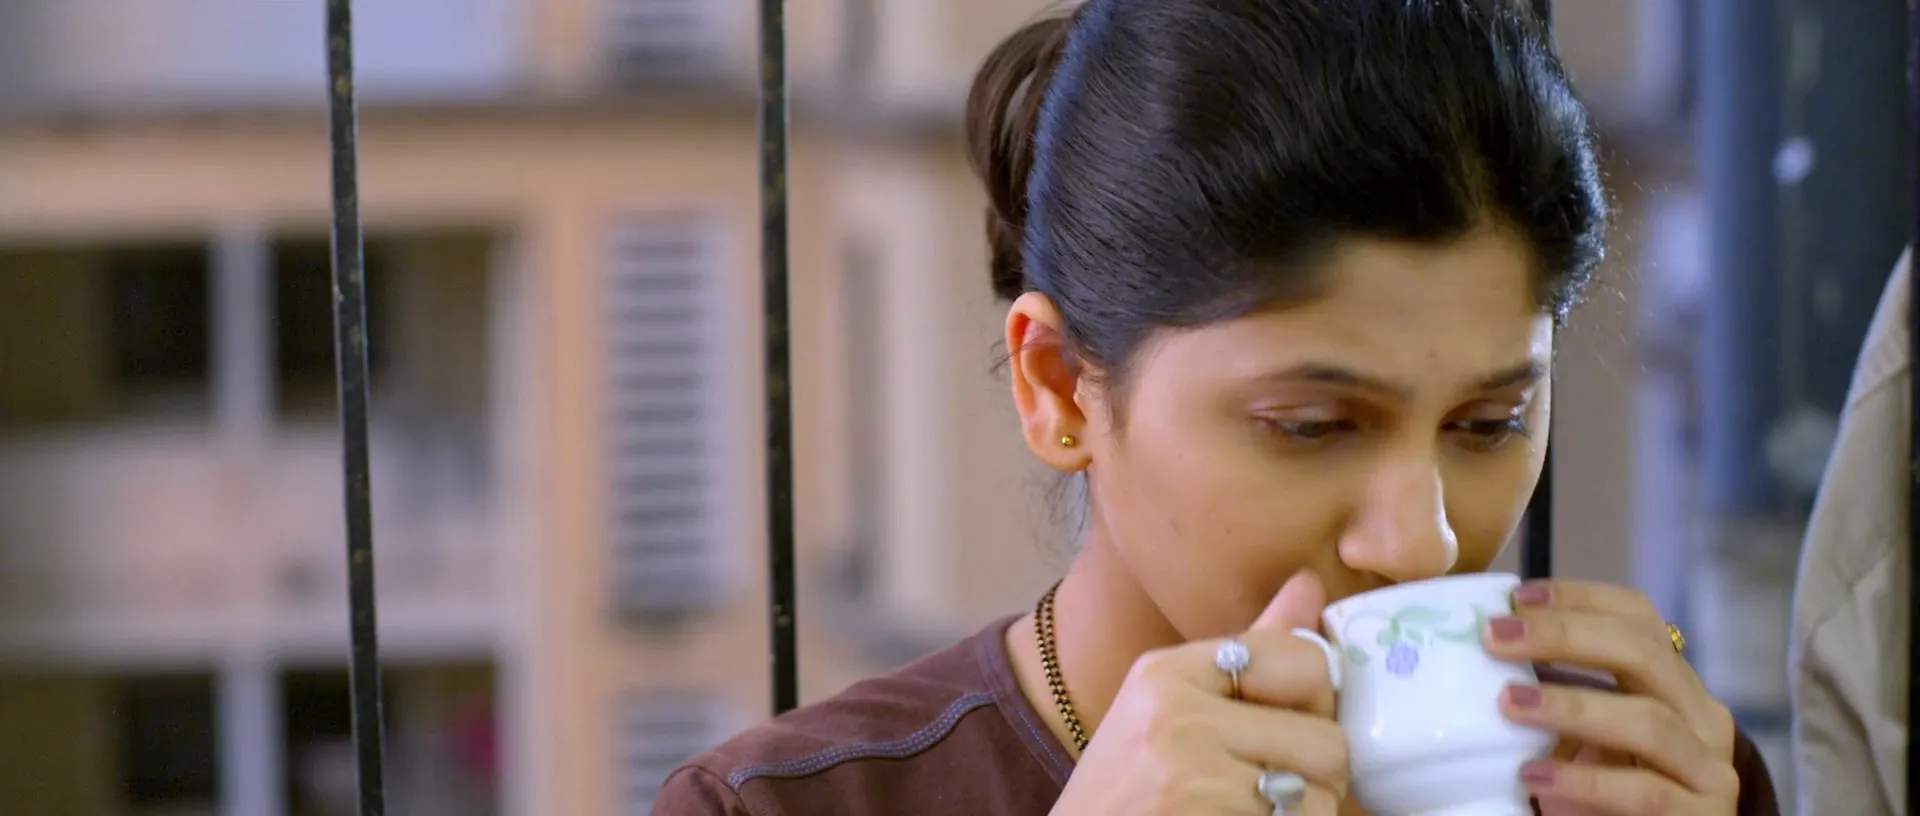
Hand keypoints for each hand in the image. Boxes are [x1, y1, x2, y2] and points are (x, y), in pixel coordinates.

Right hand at [1050, 572, 1347, 814]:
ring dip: (1305, 810)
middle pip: (1325, 737)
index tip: (1294, 722)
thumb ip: (1247, 649)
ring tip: (1262, 808)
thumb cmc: (1127, 786)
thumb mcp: (1167, 705)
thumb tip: (1309, 584)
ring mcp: (1189, 774)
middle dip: (1319, 771)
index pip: (1299, 658)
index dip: (1318, 698)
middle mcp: (1174, 714)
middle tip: (1284, 783)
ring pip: (1319, 794)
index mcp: (1165, 672)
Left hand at [1481, 579, 1738, 814]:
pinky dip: (1583, 780)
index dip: (1581, 598)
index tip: (1517, 596)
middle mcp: (1702, 718)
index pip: (1640, 618)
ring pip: (1648, 721)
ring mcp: (1709, 770)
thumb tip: (1489, 642)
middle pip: (1644, 654)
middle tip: (1496, 636)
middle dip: (1564, 637)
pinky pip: (1643, 792)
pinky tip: (1533, 773)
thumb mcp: (1586, 735)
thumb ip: (1558, 692)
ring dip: (1571, 706)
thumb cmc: (1607, 794)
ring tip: (1508, 702)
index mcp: (1674, 686)